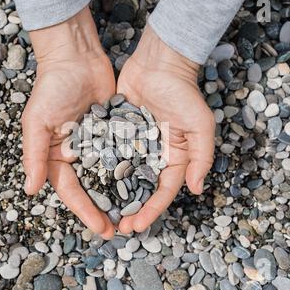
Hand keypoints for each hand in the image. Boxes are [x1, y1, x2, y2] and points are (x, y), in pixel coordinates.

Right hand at [22, 7, 115, 238]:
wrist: (76, 58)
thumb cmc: (52, 88)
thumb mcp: (37, 121)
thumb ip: (34, 154)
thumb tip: (30, 189)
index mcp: (55, 156)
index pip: (70, 190)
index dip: (84, 210)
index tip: (100, 227)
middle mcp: (76, 155)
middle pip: (90, 188)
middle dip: (103, 209)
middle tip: (119, 230)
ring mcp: (96, 145)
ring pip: (108, 176)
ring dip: (119, 195)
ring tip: (134, 214)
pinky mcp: (113, 133)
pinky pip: (122, 155)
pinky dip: (131, 170)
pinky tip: (144, 185)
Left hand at [117, 26, 215, 233]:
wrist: (159, 63)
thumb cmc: (183, 93)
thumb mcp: (200, 125)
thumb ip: (201, 158)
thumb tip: (196, 189)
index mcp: (174, 158)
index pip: (163, 191)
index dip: (151, 210)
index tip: (137, 225)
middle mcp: (153, 156)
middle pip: (141, 189)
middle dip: (131, 209)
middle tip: (116, 226)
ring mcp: (134, 145)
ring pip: (122, 175)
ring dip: (113, 194)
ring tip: (100, 211)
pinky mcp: (117, 132)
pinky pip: (108, 153)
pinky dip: (100, 168)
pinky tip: (88, 182)